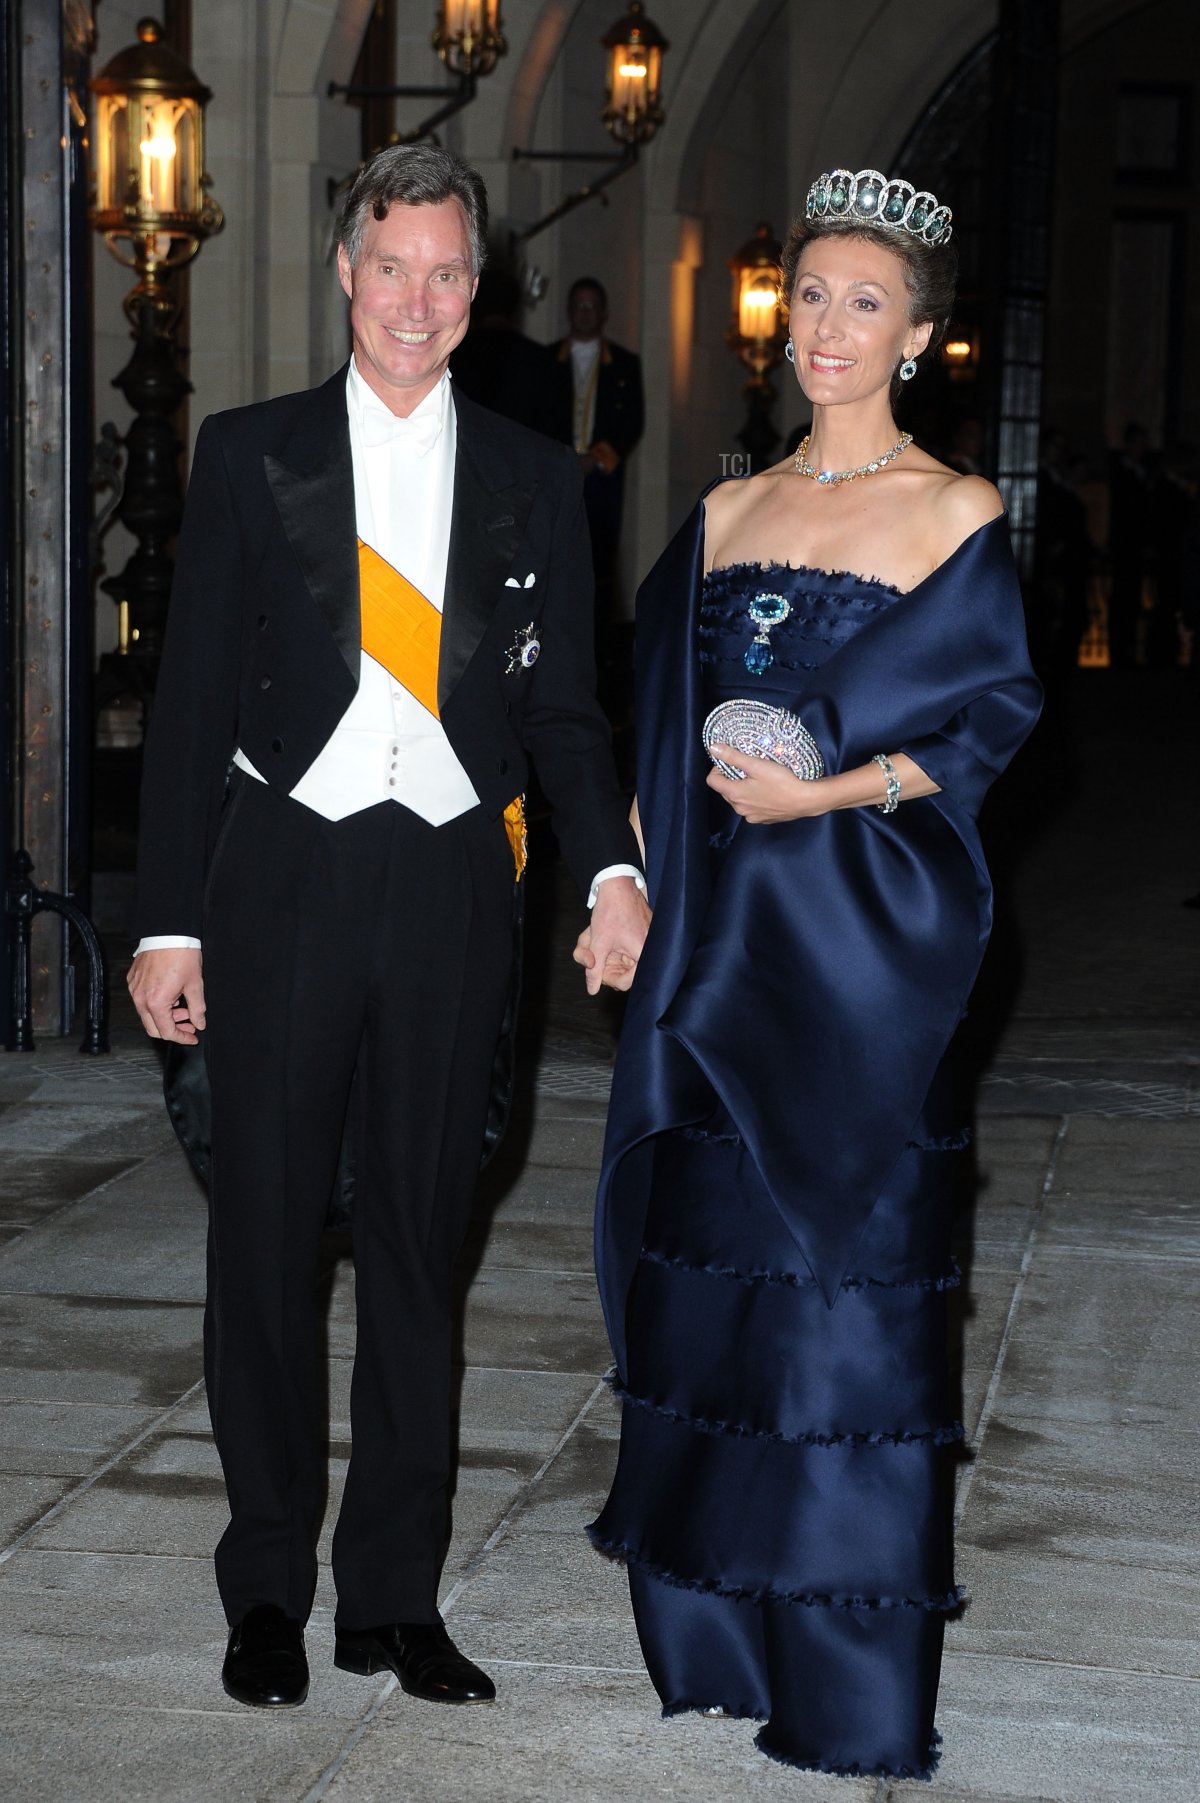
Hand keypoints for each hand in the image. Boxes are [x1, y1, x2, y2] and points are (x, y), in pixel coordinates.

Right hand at [127, 947, 206, 1043]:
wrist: (168, 932)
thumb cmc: (181, 955)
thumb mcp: (195, 984)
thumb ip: (197, 1009)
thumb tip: (199, 1023)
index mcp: (156, 1003)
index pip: (167, 1032)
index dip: (182, 1038)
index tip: (192, 1037)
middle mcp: (140, 999)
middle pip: (153, 1028)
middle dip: (172, 1029)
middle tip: (189, 1024)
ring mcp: (134, 989)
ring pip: (147, 1014)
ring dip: (165, 1015)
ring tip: (183, 1007)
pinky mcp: (132, 980)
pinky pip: (142, 1000)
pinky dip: (156, 1003)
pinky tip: (171, 995)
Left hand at [573, 875, 650, 994]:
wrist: (618, 885)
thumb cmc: (610, 911)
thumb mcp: (598, 942)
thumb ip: (593, 969)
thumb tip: (592, 990)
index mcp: (643, 953)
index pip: (628, 982)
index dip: (609, 980)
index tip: (597, 971)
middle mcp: (651, 950)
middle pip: (629, 973)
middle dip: (609, 967)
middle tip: (595, 957)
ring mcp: (650, 942)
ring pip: (629, 962)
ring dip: (612, 958)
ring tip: (598, 944)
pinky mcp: (647, 935)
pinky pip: (633, 951)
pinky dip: (619, 949)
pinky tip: (609, 939)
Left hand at [706, 748, 830, 823]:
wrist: (806, 800)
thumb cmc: (782, 781)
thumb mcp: (756, 765)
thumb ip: (733, 756)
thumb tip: (713, 749)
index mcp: (734, 794)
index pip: (712, 781)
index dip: (718, 768)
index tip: (732, 761)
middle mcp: (739, 809)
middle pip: (725, 790)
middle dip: (732, 778)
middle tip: (748, 767)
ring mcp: (751, 816)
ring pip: (739, 800)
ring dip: (744, 789)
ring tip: (759, 779)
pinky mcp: (763, 820)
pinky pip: (752, 808)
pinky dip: (755, 799)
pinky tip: (768, 791)